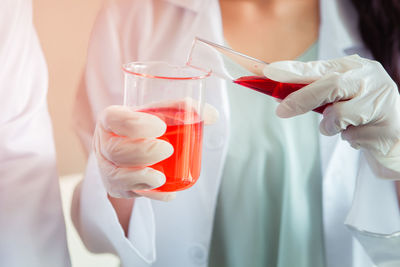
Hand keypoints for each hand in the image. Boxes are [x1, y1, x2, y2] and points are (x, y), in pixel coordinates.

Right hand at [93, 99, 218, 198]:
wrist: (129, 143)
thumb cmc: (145, 125)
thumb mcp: (159, 113)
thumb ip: (183, 110)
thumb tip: (211, 114)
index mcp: (111, 120)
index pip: (115, 119)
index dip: (134, 125)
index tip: (160, 127)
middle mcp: (104, 143)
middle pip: (115, 151)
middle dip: (142, 152)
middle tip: (167, 150)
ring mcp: (107, 167)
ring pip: (116, 176)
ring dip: (139, 179)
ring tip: (161, 178)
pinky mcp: (116, 187)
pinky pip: (128, 194)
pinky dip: (150, 195)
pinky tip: (168, 194)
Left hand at [263, 55, 399, 176]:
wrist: (397, 138)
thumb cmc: (362, 115)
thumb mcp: (340, 98)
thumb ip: (317, 93)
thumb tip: (282, 97)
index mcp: (355, 68)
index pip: (320, 66)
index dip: (294, 69)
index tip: (270, 71)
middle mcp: (370, 79)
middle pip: (331, 84)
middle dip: (302, 99)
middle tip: (281, 111)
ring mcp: (382, 101)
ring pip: (340, 114)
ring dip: (330, 126)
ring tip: (340, 128)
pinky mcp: (388, 126)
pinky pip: (352, 136)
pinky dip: (349, 139)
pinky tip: (362, 135)